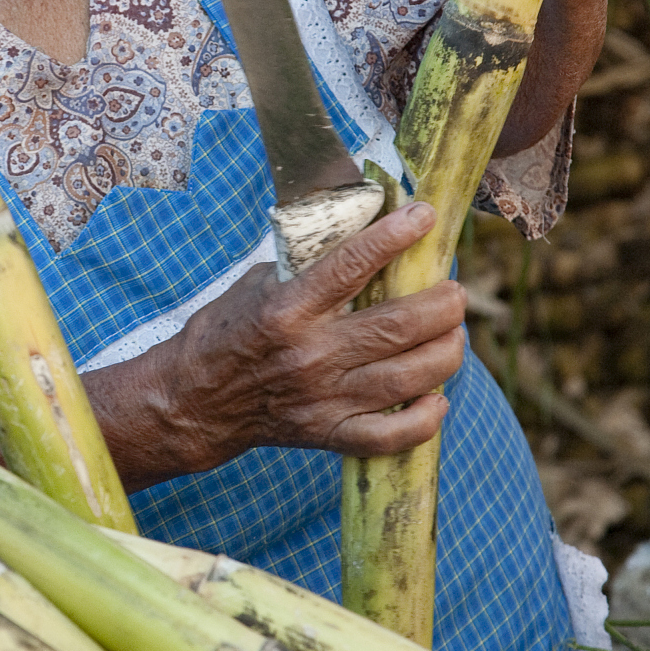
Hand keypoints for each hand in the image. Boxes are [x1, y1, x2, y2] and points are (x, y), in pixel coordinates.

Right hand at [153, 200, 466, 471]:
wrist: (194, 401)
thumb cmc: (226, 332)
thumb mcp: (257, 284)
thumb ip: (308, 265)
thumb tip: (362, 232)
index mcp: (287, 309)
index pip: (351, 266)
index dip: (394, 237)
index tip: (424, 216)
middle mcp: (309, 354)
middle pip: (395, 327)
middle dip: (441, 305)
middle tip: (455, 291)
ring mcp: (322, 398)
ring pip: (406, 377)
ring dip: (445, 352)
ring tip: (455, 333)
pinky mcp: (327, 432)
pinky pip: (389, 435)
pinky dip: (423, 420)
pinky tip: (437, 399)